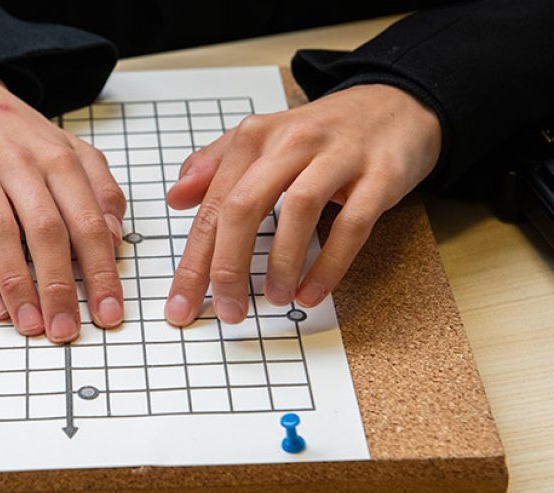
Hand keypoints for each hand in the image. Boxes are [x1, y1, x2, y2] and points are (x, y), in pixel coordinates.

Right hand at [0, 72, 125, 342]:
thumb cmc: (19, 138)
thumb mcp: (68, 150)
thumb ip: (99, 188)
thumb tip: (115, 238)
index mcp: (58, 157)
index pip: (86, 220)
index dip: (101, 270)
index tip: (109, 311)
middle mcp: (19, 164)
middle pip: (46, 230)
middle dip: (60, 286)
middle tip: (67, 329)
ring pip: (2, 235)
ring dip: (19, 286)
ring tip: (32, 325)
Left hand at [164, 84, 441, 324]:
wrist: (397, 104)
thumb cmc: (321, 134)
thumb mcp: (264, 141)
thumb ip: (216, 165)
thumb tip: (176, 197)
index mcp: (256, 137)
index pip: (213, 203)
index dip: (193, 258)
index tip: (180, 302)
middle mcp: (292, 142)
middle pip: (244, 205)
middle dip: (227, 265)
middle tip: (226, 309)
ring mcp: (338, 156)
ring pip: (298, 210)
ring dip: (281, 262)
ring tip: (273, 298)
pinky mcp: (380, 175)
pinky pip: (352, 224)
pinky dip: (330, 263)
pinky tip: (312, 292)